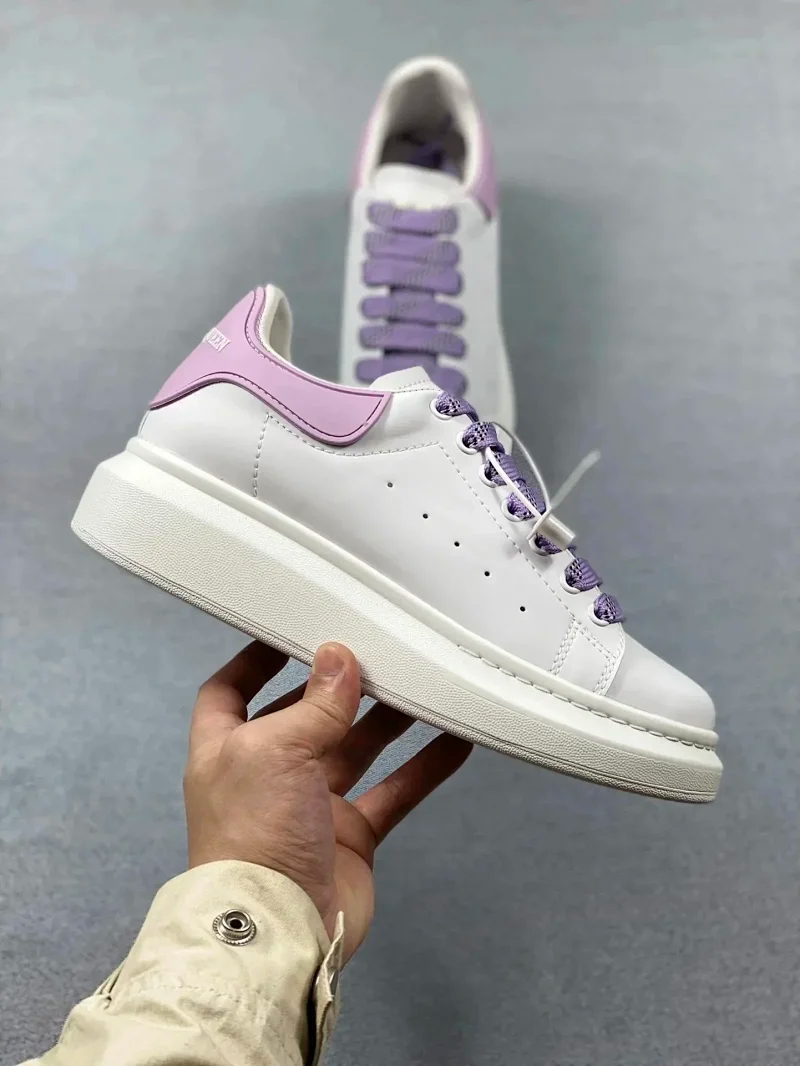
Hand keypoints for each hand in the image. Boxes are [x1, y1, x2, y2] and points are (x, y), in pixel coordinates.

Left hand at [184, 641, 471, 960]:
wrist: (278, 932)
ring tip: (422, 683)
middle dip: (338, 686)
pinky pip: (392, 792)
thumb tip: (339, 659)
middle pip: (305, 715)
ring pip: (355, 749)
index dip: (257, 660)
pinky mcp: (350, 837)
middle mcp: (266, 775)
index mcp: (228, 749)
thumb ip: (314, 704)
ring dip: (388, 719)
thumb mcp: (275, 751)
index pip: (231, 691)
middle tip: (376, 653)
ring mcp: (310, 807)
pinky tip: (453, 741)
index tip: (292, 631)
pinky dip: (422, 767)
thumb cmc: (252, 840)